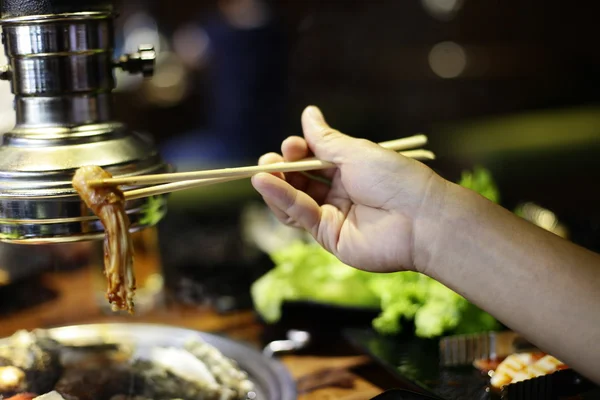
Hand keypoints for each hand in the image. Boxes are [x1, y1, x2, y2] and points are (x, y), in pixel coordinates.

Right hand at [251, 106, 446, 272]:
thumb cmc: (394, 178)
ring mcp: (334, 215)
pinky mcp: (328, 236)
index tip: (291, 145)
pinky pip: (300, 215)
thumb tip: (308, 112)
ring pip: (296, 201)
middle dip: (282, 169)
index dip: (299, 152)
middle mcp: (341, 193)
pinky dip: (282, 200)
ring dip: (276, 186)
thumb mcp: (355, 152)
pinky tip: (266, 184)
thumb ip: (325, 139)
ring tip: (261, 172)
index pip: (314, 160)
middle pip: (302, 181)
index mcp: (351, 170)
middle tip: (269, 160)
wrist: (420, 218)